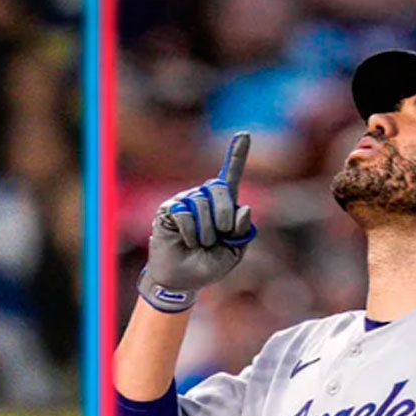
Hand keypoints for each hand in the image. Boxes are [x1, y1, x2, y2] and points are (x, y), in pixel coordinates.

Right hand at [139, 132, 255, 311]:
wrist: (181, 280)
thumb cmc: (207, 265)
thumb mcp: (232, 253)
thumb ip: (241, 232)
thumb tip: (245, 207)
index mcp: (222, 206)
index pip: (230, 176)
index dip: (237, 155)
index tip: (244, 134)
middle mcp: (204, 198)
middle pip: (219, 187)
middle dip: (224, 214)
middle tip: (220, 235)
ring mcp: (185, 202)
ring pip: (202, 203)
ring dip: (206, 231)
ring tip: (199, 244)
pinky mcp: (169, 210)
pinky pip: (186, 214)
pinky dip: (191, 233)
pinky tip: (186, 242)